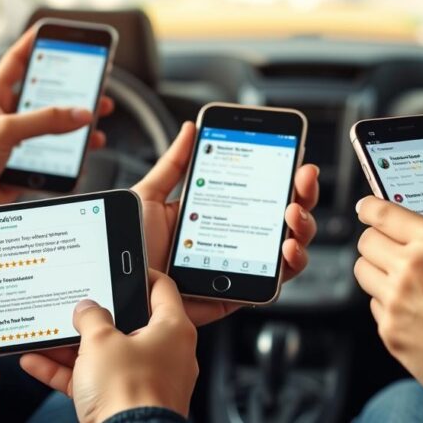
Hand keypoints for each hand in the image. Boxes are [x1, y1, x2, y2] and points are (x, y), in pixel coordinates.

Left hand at [0, 29, 114, 208]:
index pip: (17, 60)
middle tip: (94, 80)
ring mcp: (15, 139)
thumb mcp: (4, 131)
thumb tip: (80, 112)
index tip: (54, 30)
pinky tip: (85, 148)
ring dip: (76, 120)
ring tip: (98, 114)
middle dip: (71, 87)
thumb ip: (44, 120)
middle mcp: (5, 114)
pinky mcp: (23, 162)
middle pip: (44, 93)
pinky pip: (54, 152)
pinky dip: (72, 150)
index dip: (35, 42)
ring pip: (53, 123)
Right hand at [20, 271, 197, 422]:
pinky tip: (39, 363)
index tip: (124, 267)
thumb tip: (87, 309)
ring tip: (48, 334)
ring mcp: (148, 380)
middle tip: (76, 306)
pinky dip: (69, 372)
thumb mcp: (100, 341)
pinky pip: (96, 380)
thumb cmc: (130, 393)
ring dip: (75, 347)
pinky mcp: (127, 403)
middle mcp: (167, 353)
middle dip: (96, 318)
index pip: (161, 288)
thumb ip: (91, 317)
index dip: (141, 274)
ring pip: (108, 355)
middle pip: (128, 324)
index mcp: (173, 328)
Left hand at [132, 121, 318, 324]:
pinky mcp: (237, 293)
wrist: (119, 289)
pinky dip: (288, 266)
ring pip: (287, 248)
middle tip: (302, 179)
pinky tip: (287, 249)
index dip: (283, 174)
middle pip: (282, 217)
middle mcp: (232, 239)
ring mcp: (238, 265)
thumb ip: (173, 164)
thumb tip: (191, 129)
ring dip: (302, 227)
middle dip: (302, 194)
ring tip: (292, 213)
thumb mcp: (149, 197)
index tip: (295, 157)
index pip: (260, 191)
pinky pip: (273, 284)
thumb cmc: (128, 248)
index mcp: (214, 213)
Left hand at [353, 176, 422, 393]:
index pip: (382, 212)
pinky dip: (388, 303)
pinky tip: (415, 306)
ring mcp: (397, 306)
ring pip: (363, 273)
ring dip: (379, 269)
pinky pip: (374, 308)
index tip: (371, 206)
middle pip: (366, 241)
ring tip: (405, 274)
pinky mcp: (393, 337)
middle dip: (379, 236)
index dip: (372, 205)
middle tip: (397, 243)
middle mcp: (411, 271)